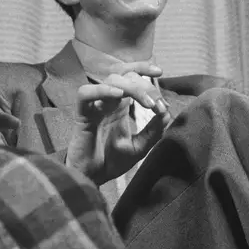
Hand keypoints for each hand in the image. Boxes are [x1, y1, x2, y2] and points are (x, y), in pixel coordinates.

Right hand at [64, 66, 172, 185]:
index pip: (130, 76)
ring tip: (147, 104)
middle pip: (124, 75)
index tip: (160, 73)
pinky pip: (85, 94)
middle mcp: (108, 101)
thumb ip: (153, 131)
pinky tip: (118, 95)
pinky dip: (101, 90)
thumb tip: (167, 113)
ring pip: (110, 80)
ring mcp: (94, 106)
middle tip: (157, 103)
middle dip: (144, 85)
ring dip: (131, 87)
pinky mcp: (82, 116)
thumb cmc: (112, 162)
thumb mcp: (139, 147)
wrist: (93, 179)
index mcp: (120, 105)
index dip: (143, 69)